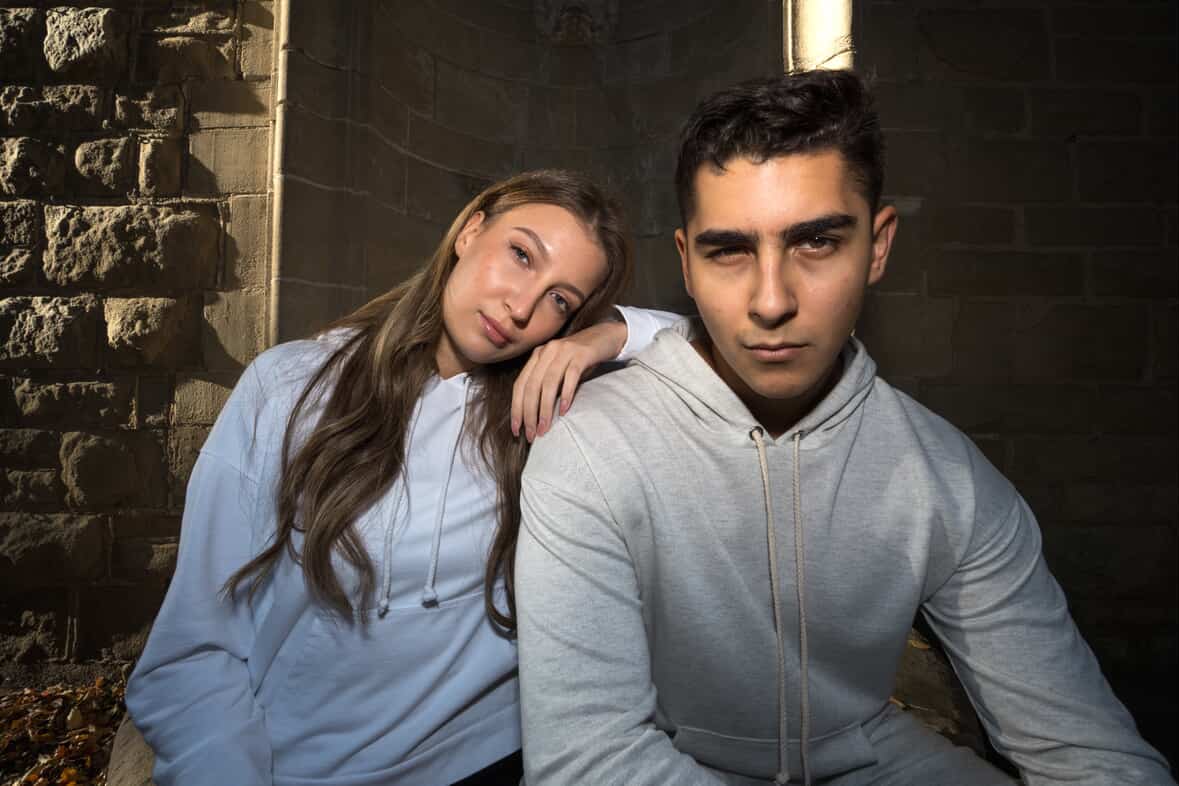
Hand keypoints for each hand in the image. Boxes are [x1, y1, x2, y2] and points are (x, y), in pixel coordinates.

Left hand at [511, 320, 626, 441]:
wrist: (606, 336)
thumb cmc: (580, 359)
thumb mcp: (559, 370)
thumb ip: (547, 386)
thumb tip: (535, 416)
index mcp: (537, 356)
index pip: (519, 385)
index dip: (516, 409)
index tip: (517, 430)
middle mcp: (547, 351)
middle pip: (531, 386)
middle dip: (529, 413)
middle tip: (531, 435)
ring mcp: (563, 351)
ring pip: (548, 383)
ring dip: (545, 409)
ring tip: (544, 428)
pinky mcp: (581, 353)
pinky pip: (571, 376)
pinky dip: (566, 394)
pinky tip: (564, 410)